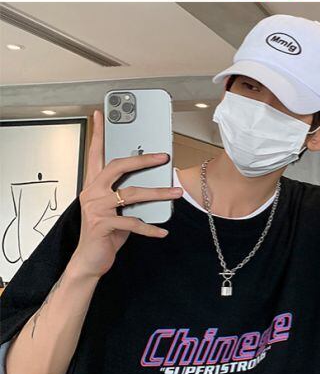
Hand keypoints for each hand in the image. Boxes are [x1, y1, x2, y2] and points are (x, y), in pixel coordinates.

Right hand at [71, 109, 182, 278]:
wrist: (90, 259)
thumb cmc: (105, 232)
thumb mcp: (117, 209)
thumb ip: (128, 194)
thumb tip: (154, 184)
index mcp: (94, 184)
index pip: (95, 153)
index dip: (98, 133)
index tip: (100, 114)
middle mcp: (92, 192)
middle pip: (117, 166)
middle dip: (142, 159)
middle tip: (163, 156)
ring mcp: (96, 208)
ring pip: (131, 193)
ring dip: (158, 193)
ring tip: (176, 194)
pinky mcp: (103, 225)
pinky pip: (133, 223)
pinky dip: (150, 228)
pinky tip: (163, 231)